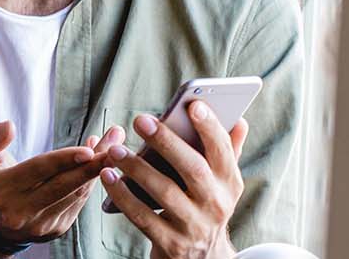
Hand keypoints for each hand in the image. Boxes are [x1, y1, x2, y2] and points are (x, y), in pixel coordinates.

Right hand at [0, 121, 126, 243]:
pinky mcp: (56, 230)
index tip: (89, 148)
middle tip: (116, 140)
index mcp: (2, 191)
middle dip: (94, 162)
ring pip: (76, 194)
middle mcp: (22, 212)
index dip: (64, 160)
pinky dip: (90, 181)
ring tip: (113, 145)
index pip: (39, 172)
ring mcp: (41, 225)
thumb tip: (8, 126)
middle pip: (64, 184)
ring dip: (98, 169)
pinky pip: (78, 202)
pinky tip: (98, 162)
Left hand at [99, 102, 249, 258]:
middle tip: (142, 120)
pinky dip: (124, 196)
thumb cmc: (205, 208)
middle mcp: (216, 205)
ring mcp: (194, 226)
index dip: (211, 128)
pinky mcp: (171, 243)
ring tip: (116, 151)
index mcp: (230, 184)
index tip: (193, 105)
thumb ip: (228, 152)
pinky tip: (109, 177)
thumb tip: (239, 120)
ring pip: (164, 193)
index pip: (223, 151)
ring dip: (138, 169)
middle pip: (193, 169)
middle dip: (167, 143)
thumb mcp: (222, 185)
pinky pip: (143, 217)